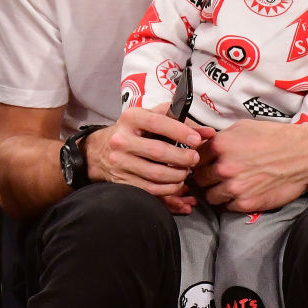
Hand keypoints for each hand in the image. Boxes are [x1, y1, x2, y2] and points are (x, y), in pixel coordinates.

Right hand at [88, 107, 203, 209]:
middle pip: (158, 152)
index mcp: (130, 118)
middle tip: (195, 159)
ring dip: (177, 176)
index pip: (157, 123)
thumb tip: (208, 133)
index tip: (197, 140)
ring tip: (186, 172)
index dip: (180, 132)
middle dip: (182, 158)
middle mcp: (121, 139)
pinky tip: (176, 184)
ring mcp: (120, 162)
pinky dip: (168, 189)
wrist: (99, 150)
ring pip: (155, 174)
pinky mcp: (122, 180)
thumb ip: (181, 122)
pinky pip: (150, 189)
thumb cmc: (134, 131)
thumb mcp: (152, 118)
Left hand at [194, 119, 307, 213]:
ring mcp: (234, 187)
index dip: (199, 161)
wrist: (305, 154)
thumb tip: (204, 146)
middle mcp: (224, 167)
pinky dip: (231, 202)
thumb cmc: (275, 138)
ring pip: (210, 196)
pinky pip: (227, 207)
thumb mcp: (243, 128)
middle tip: (216, 176)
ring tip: (229, 186)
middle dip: (206, 178)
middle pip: (199, 179)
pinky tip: (241, 193)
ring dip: (217, 192)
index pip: (194, 158)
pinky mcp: (246, 203)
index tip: (205, 164)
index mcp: (220, 145)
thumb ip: (220, 139)